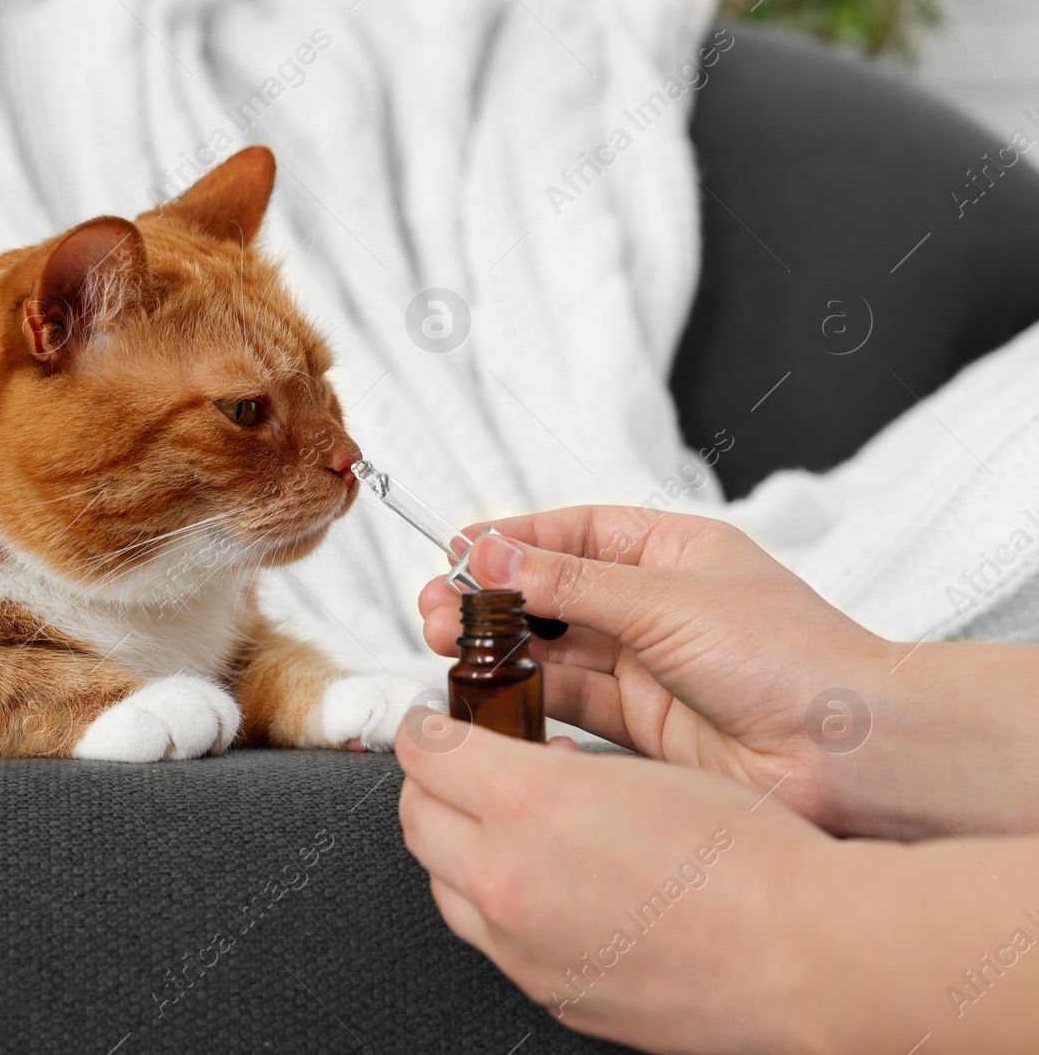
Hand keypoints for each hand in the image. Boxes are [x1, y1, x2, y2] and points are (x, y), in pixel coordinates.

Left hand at [395, 713, 837, 1053]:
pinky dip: (500, 904)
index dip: (425, 727)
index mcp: (528, 806)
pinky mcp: (550, 993)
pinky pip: (492, 940)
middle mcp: (508, 880)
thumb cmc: (751, 856)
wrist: (809, 955)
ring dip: (459, 847)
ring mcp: (522, 948)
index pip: (425, 752)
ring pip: (444, 884)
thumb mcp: (641, 769)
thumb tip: (523, 761)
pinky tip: (551, 884)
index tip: (434, 722)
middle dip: (431, 784)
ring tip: (510, 826)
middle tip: (461, 765)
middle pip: (417, 818)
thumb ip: (555, 766)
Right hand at [418, 507, 894, 833]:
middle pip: (550, 591)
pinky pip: (565, 701)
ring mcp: (644, 664)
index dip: (510, 541)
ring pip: (551, 647)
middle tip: (437, 607)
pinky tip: (488, 691)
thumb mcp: (665, 601)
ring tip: (445, 643)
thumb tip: (493, 555)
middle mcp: (653, 604)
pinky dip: (523, 696)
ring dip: (498, 645)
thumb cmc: (789, 657)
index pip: (570, 533)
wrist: (847, 752)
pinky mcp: (639, 722)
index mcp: (670, 551)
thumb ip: (570, 583)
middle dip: (490, 598)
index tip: (456, 552)